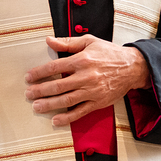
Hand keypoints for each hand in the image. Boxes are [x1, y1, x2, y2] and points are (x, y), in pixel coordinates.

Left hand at [24, 35, 149, 126]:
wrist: (133, 67)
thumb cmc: (109, 53)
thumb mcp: (89, 42)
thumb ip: (67, 42)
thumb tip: (48, 40)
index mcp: (81, 60)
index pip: (54, 67)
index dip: (39, 73)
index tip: (29, 77)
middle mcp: (85, 76)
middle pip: (57, 85)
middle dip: (40, 90)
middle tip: (28, 94)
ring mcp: (92, 91)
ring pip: (66, 100)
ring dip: (49, 104)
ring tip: (36, 107)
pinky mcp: (98, 102)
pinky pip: (80, 112)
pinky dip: (67, 117)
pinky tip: (55, 120)